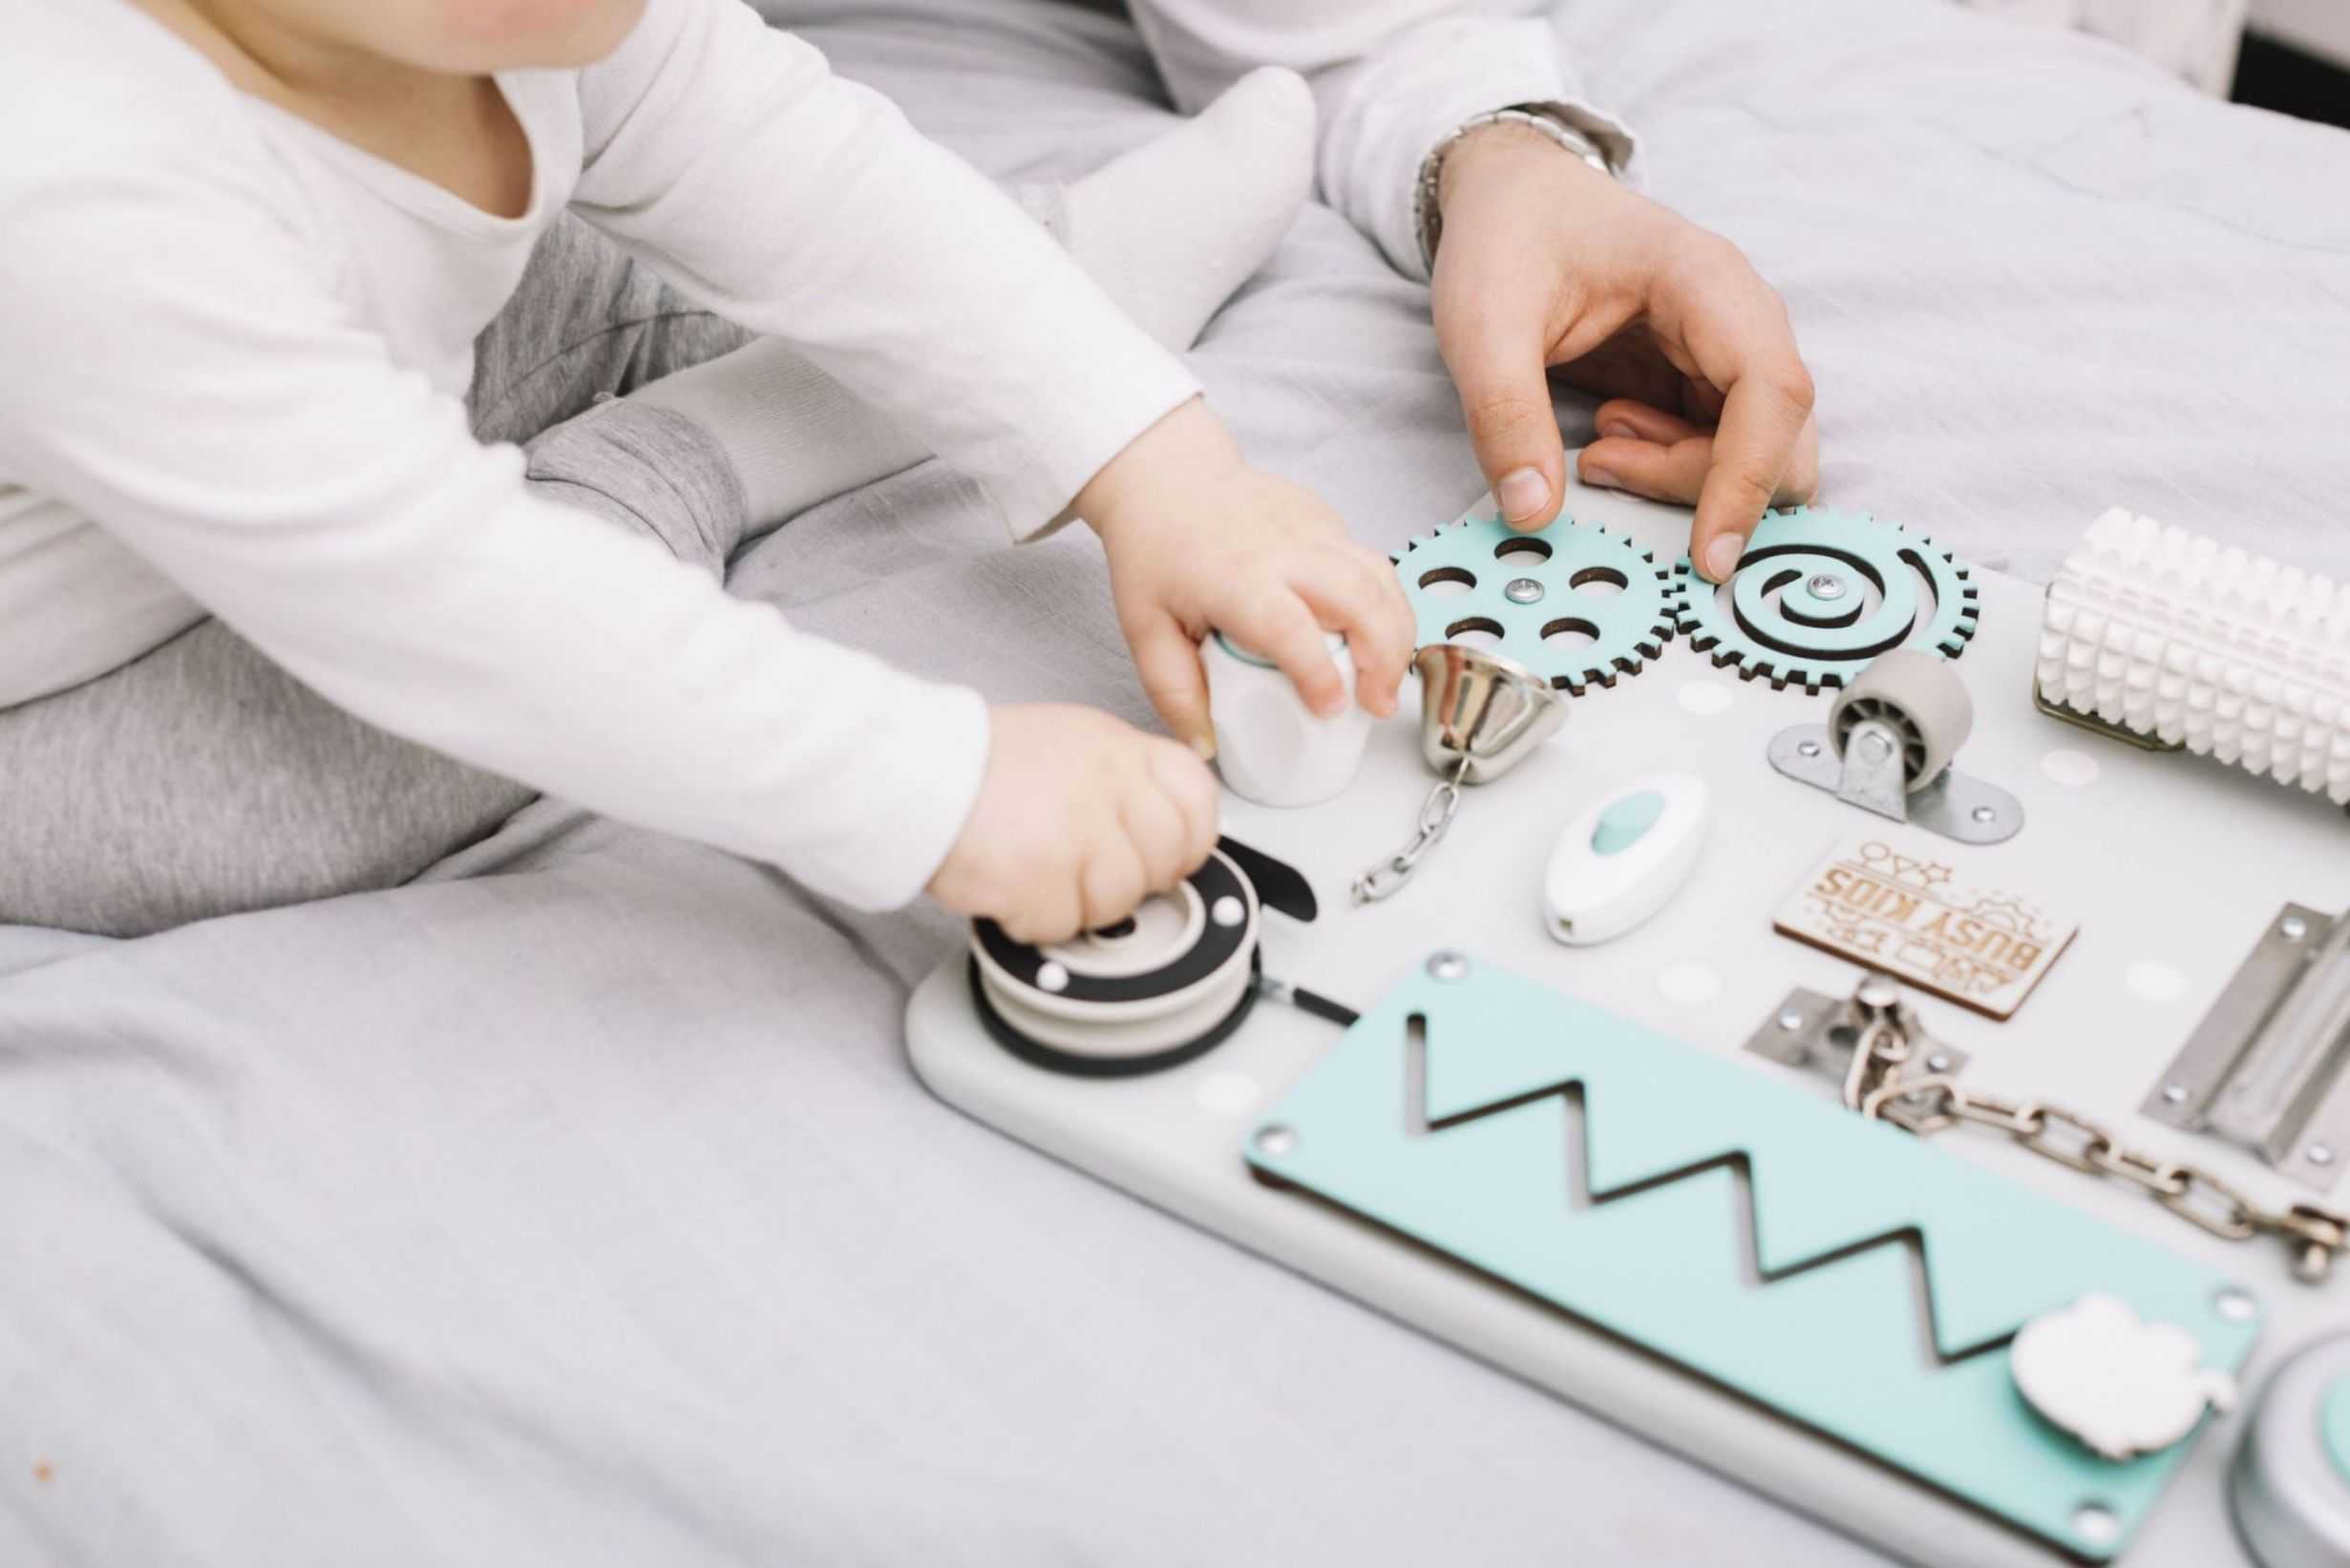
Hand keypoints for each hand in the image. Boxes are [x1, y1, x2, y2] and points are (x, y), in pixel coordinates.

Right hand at [927, 703, 1219, 942]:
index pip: (1198, 798)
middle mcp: (1107, 786)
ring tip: (1039, 875)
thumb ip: (1122, 781)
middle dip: (1131, 881)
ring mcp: (1077, 834)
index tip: (1168, 857)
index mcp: (1119, 749)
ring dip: (1077, 904)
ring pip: (1118, 902)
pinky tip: (1012, 888)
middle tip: (1087, 872)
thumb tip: (1159, 831)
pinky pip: (1062, 926)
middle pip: (1165, 861)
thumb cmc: (979, 764)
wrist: (913, 772)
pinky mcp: (1040, 879)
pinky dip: (1033, 920)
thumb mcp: (1070, 742)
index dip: (1189, 840)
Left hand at [1074, 398, 1414, 754]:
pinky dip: (1386, 604)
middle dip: (1385, 656)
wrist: (1168, 477)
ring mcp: (1314, 529)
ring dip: (1398, 632)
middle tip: (1378, 704)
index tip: (1332, 708)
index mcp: (1235, 579)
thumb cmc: (1157, 552)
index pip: (1291, 627)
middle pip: (1359, 597)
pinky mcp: (1330, 522)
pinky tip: (1374, 637)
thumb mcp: (1146, 630)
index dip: (1319, 673)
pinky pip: (1373, 564)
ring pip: (1381, 577)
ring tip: (1388, 678)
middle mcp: (1283, 550)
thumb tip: (1207, 746)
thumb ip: (1175, 693)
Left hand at [1430, 123, 1819, 579]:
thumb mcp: (1482, 321)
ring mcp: (1727, 353)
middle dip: (1699, 483)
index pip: (1772, 390)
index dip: (1749, 480)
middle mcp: (1739, 318)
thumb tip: (1533, 513)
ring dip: (1678, 478)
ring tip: (1596, 445)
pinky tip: (1604, 439)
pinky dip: (1666, 470)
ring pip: (1755, 455)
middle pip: (1779, 438)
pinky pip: (1717, 453)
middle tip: (1599, 464)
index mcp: (1706, 280)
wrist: (1510, 196)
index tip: (1705, 557)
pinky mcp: (1702, 383)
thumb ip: (1504, 413)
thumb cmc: (1507, 238)